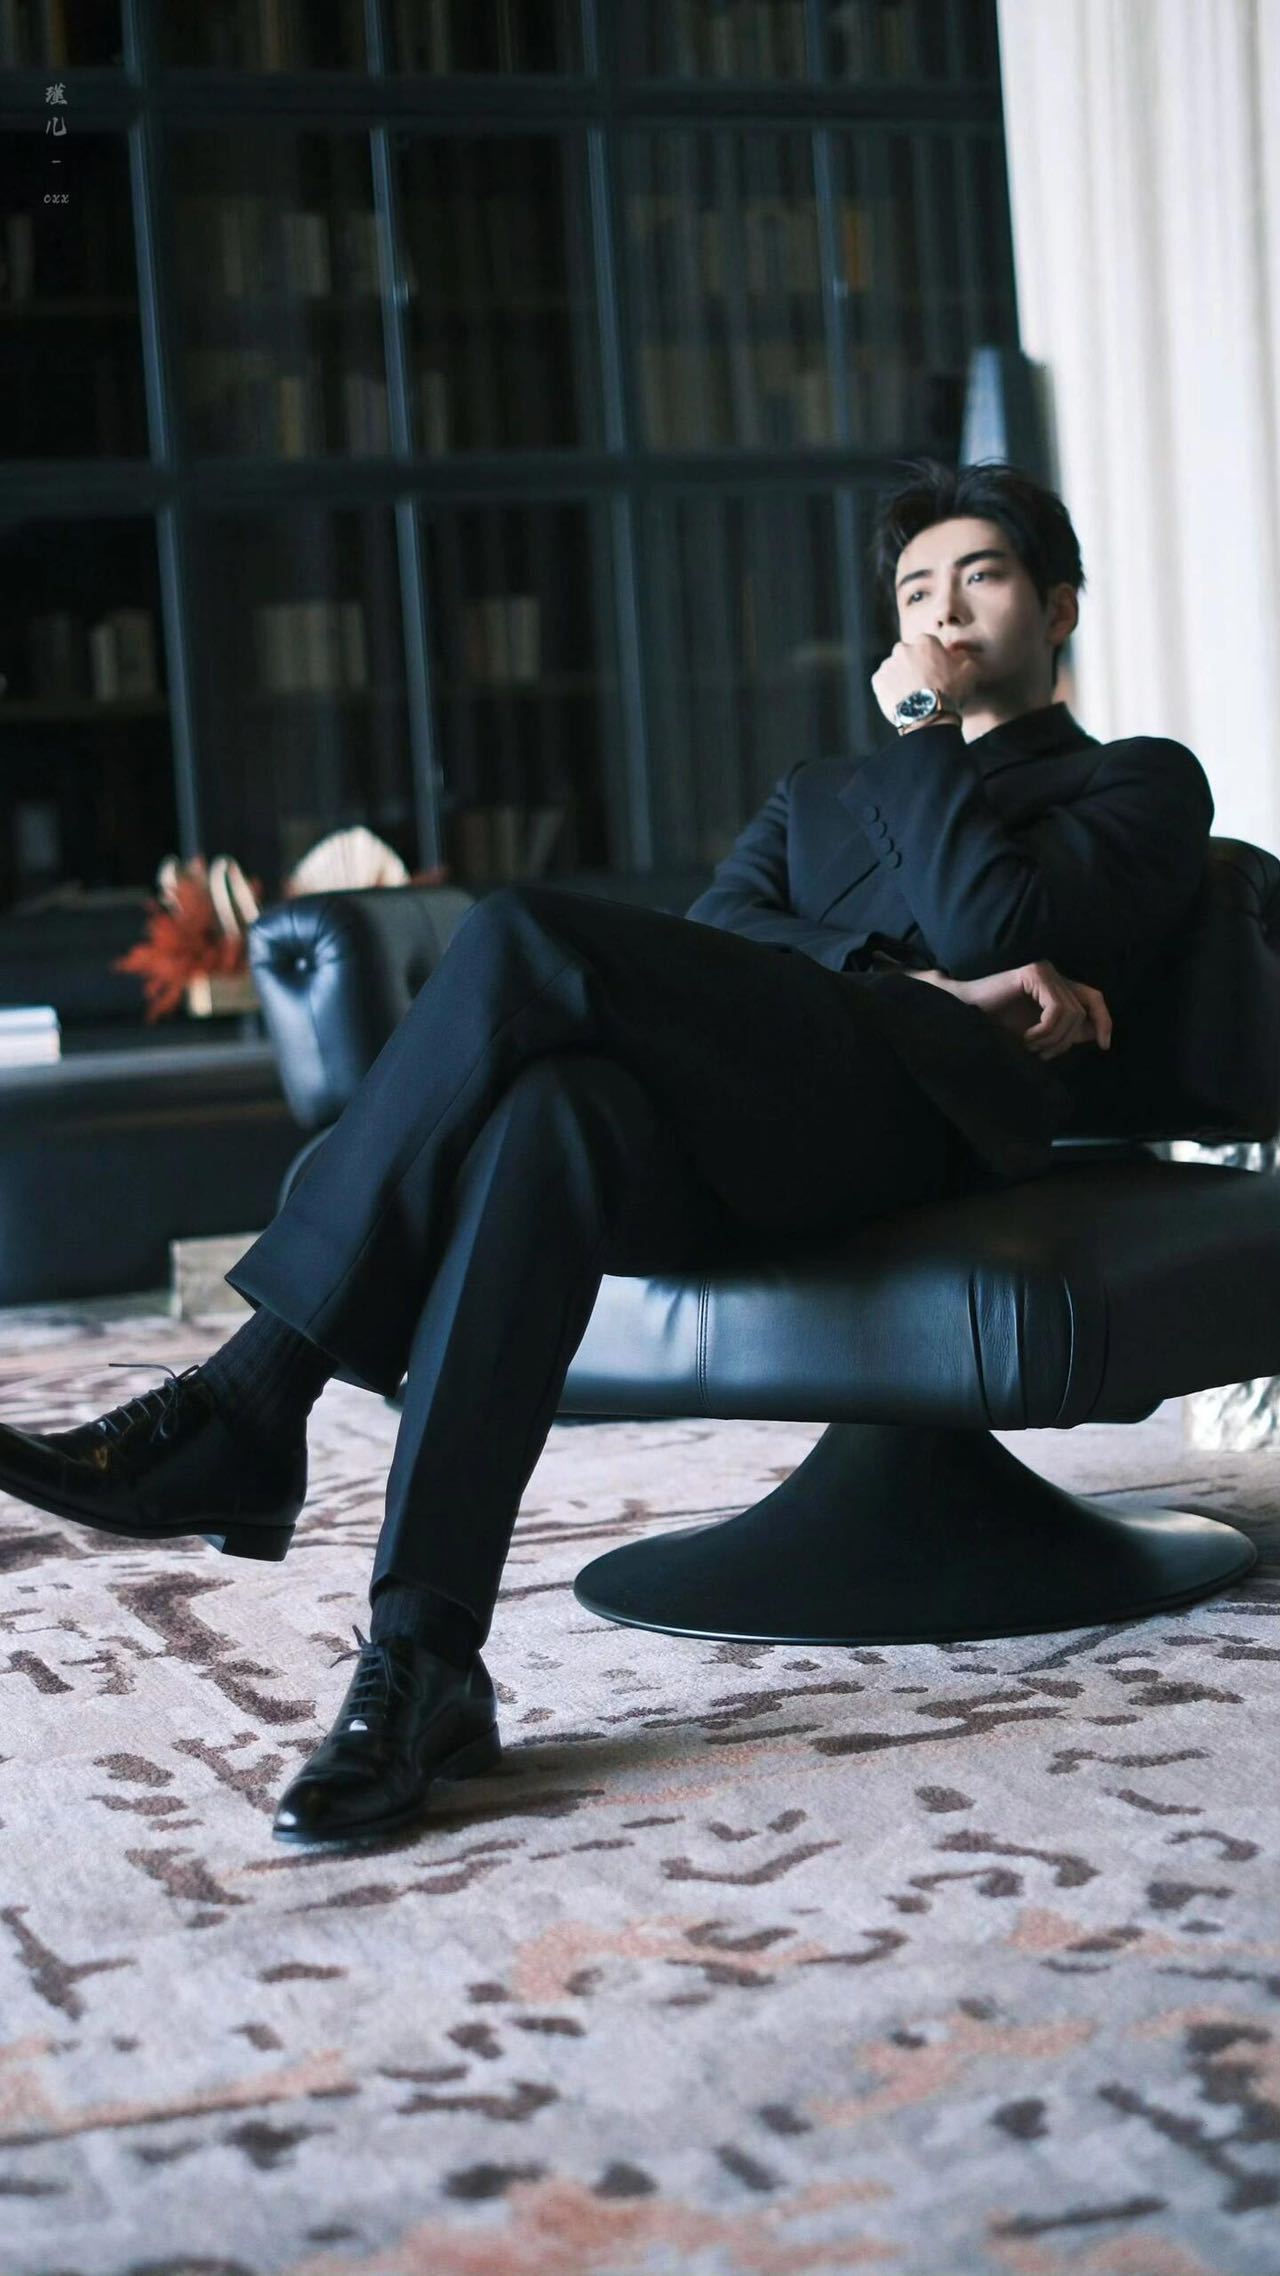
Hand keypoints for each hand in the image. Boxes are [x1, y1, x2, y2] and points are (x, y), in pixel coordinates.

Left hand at [870, 634, 981, 727]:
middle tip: (923, 685)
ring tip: (912, 695)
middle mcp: (903, 648)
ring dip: (901, 677)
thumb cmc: (950, 693)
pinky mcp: (877, 681)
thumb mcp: (969, 670)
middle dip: (914, 665)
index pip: (928, 646)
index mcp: (925, 641)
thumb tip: (958, 652)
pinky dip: (889, 688)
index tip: (937, 673)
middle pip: (909, 655)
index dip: (934, 660)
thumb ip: (963, 655)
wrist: (928, 717)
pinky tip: (901, 699)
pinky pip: (883, 682)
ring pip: (894, 668)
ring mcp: (888, 664)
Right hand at [931, 959, 1112, 1059]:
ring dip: (1051, 1039)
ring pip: (1071, 1014)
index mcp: (1057, 985)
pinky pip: (1056, 1009)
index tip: (1104, 1046)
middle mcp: (1054, 973)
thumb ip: (1066, 1031)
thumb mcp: (1039, 1033)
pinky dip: (1044, 1031)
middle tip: (1042, 1054)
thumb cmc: (996, 1025)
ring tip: (1029, 1046)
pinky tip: (1026, 1038)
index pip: (1094, 999)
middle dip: (1066, 1040)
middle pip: (1084, 1011)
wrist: (963, 1015)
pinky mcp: (1034, 973)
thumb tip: (1098, 1034)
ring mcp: (1044, 970)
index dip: (1104, 1021)